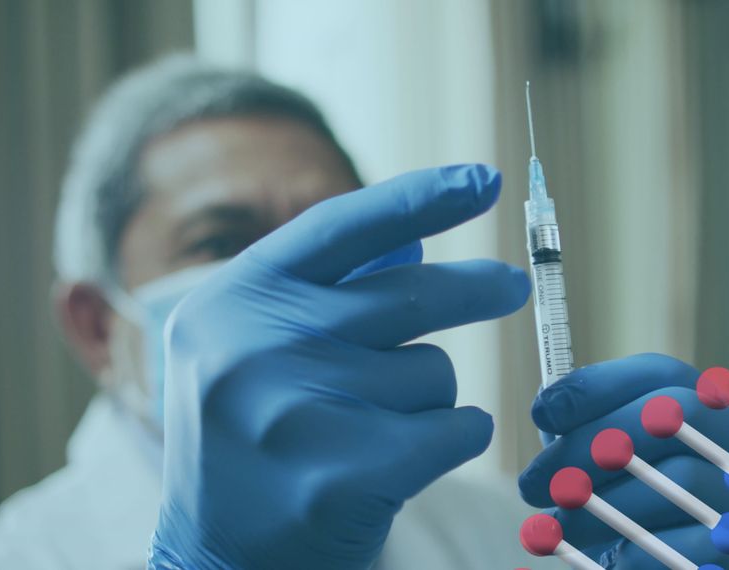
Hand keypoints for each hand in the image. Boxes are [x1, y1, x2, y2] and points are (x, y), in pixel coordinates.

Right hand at [148, 165, 529, 568]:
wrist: (218, 558)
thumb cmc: (252, 439)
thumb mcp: (257, 346)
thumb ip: (325, 290)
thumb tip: (415, 240)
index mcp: (236, 299)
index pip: (344, 227)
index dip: (422, 197)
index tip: (484, 180)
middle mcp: (257, 346)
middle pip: (411, 294)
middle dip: (477, 288)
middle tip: (510, 286)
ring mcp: (298, 412)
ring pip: (436, 371)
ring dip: (433, 394)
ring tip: (382, 426)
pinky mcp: (346, 475)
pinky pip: (455, 428)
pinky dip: (454, 436)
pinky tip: (410, 456)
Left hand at [519, 354, 728, 567]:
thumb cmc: (647, 516)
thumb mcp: (622, 468)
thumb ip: (594, 433)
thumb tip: (550, 406)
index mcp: (716, 408)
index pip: (660, 375)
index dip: (597, 386)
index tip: (543, 411)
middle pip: (675, 415)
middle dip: (594, 444)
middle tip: (534, 481)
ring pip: (686, 479)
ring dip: (610, 503)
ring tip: (559, 525)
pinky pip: (699, 544)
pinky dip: (645, 551)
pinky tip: (613, 558)